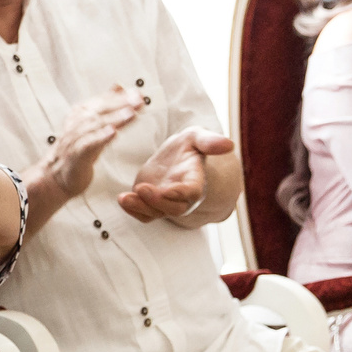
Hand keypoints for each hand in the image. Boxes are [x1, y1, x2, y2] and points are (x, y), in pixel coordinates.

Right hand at [40, 85, 141, 199]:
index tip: (138, 94)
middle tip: (139, 101)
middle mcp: (76, 124)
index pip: (101, 101)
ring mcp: (74, 139)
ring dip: (114, 118)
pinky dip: (100, 137)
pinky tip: (113, 132)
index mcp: (80, 115)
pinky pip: (87, 144)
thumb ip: (105, 106)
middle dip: (120, 104)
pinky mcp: (75, 156)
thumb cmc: (77, 150)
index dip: (120, 97)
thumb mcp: (92, 125)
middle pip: (99, 110)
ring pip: (95, 125)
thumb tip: (119, 86)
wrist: (56, 177)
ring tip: (131, 113)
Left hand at [118, 127, 233, 222]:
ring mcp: (165, 202)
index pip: (191, 192)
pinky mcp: (150, 203)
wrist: (175, 156)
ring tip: (124, 198)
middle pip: (174, 208)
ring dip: (140, 207)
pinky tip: (122, 199)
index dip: (180, 193)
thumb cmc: (189, 146)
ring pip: (155, 213)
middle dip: (157, 202)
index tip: (167, 189)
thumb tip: (229, 144)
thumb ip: (210, 141)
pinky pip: (143, 214)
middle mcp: (182, 196)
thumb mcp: (197, 137)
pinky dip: (132, 210)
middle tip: (141, 188)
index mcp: (195, 181)